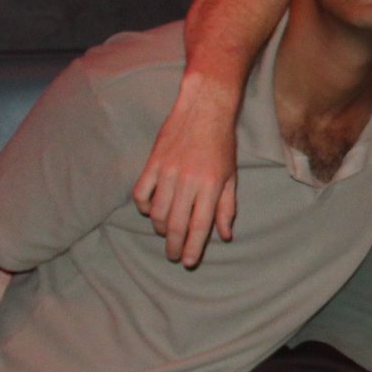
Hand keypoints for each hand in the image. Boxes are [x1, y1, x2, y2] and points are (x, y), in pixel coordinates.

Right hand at [131, 75, 242, 266]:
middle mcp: (188, 181)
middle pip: (176, 223)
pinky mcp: (152, 163)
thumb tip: (224, 235)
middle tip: (174, 256)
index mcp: (211, 185)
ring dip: (161, 228)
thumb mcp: (231, 176)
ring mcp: (168, 172)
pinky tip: (152, 211)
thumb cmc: (221, 144)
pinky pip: (141, 193)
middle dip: (174, 245)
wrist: (204, 109)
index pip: (200, 224)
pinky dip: (144, 207)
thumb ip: (226, 207)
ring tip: (167, 234)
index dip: (194, 246)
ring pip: (157, 212)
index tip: (189, 262)